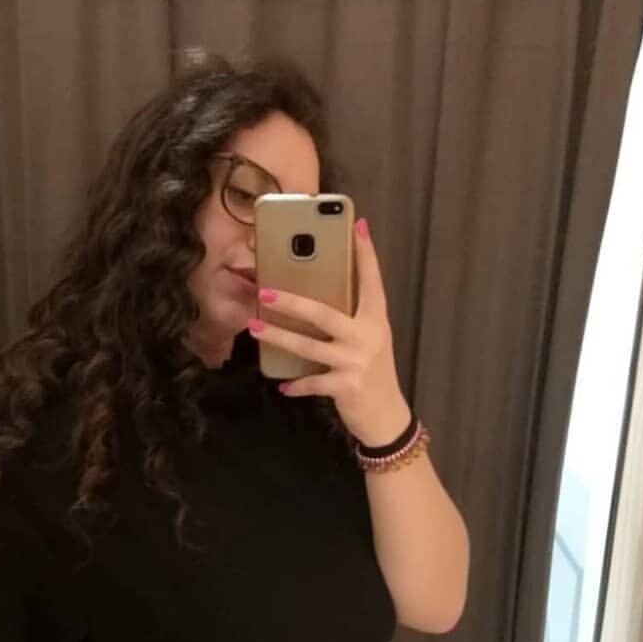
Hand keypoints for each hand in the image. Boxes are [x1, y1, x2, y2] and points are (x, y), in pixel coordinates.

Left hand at [248, 217, 413, 447]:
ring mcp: (357, 361)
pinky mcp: (346, 386)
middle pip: (324, 313)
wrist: (387, 415)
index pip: (371, 281)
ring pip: (309, 345)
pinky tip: (282, 385)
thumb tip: (315, 296)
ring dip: (279, 336)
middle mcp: (368, 336)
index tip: (358, 226)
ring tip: (255, 327)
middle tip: (264, 290)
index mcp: (375, 319)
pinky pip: (312, 381)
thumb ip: (350, 319)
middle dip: (291, 301)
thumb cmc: (371, 372)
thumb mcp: (368, 340)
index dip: (366, 254)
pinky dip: (296, 384)